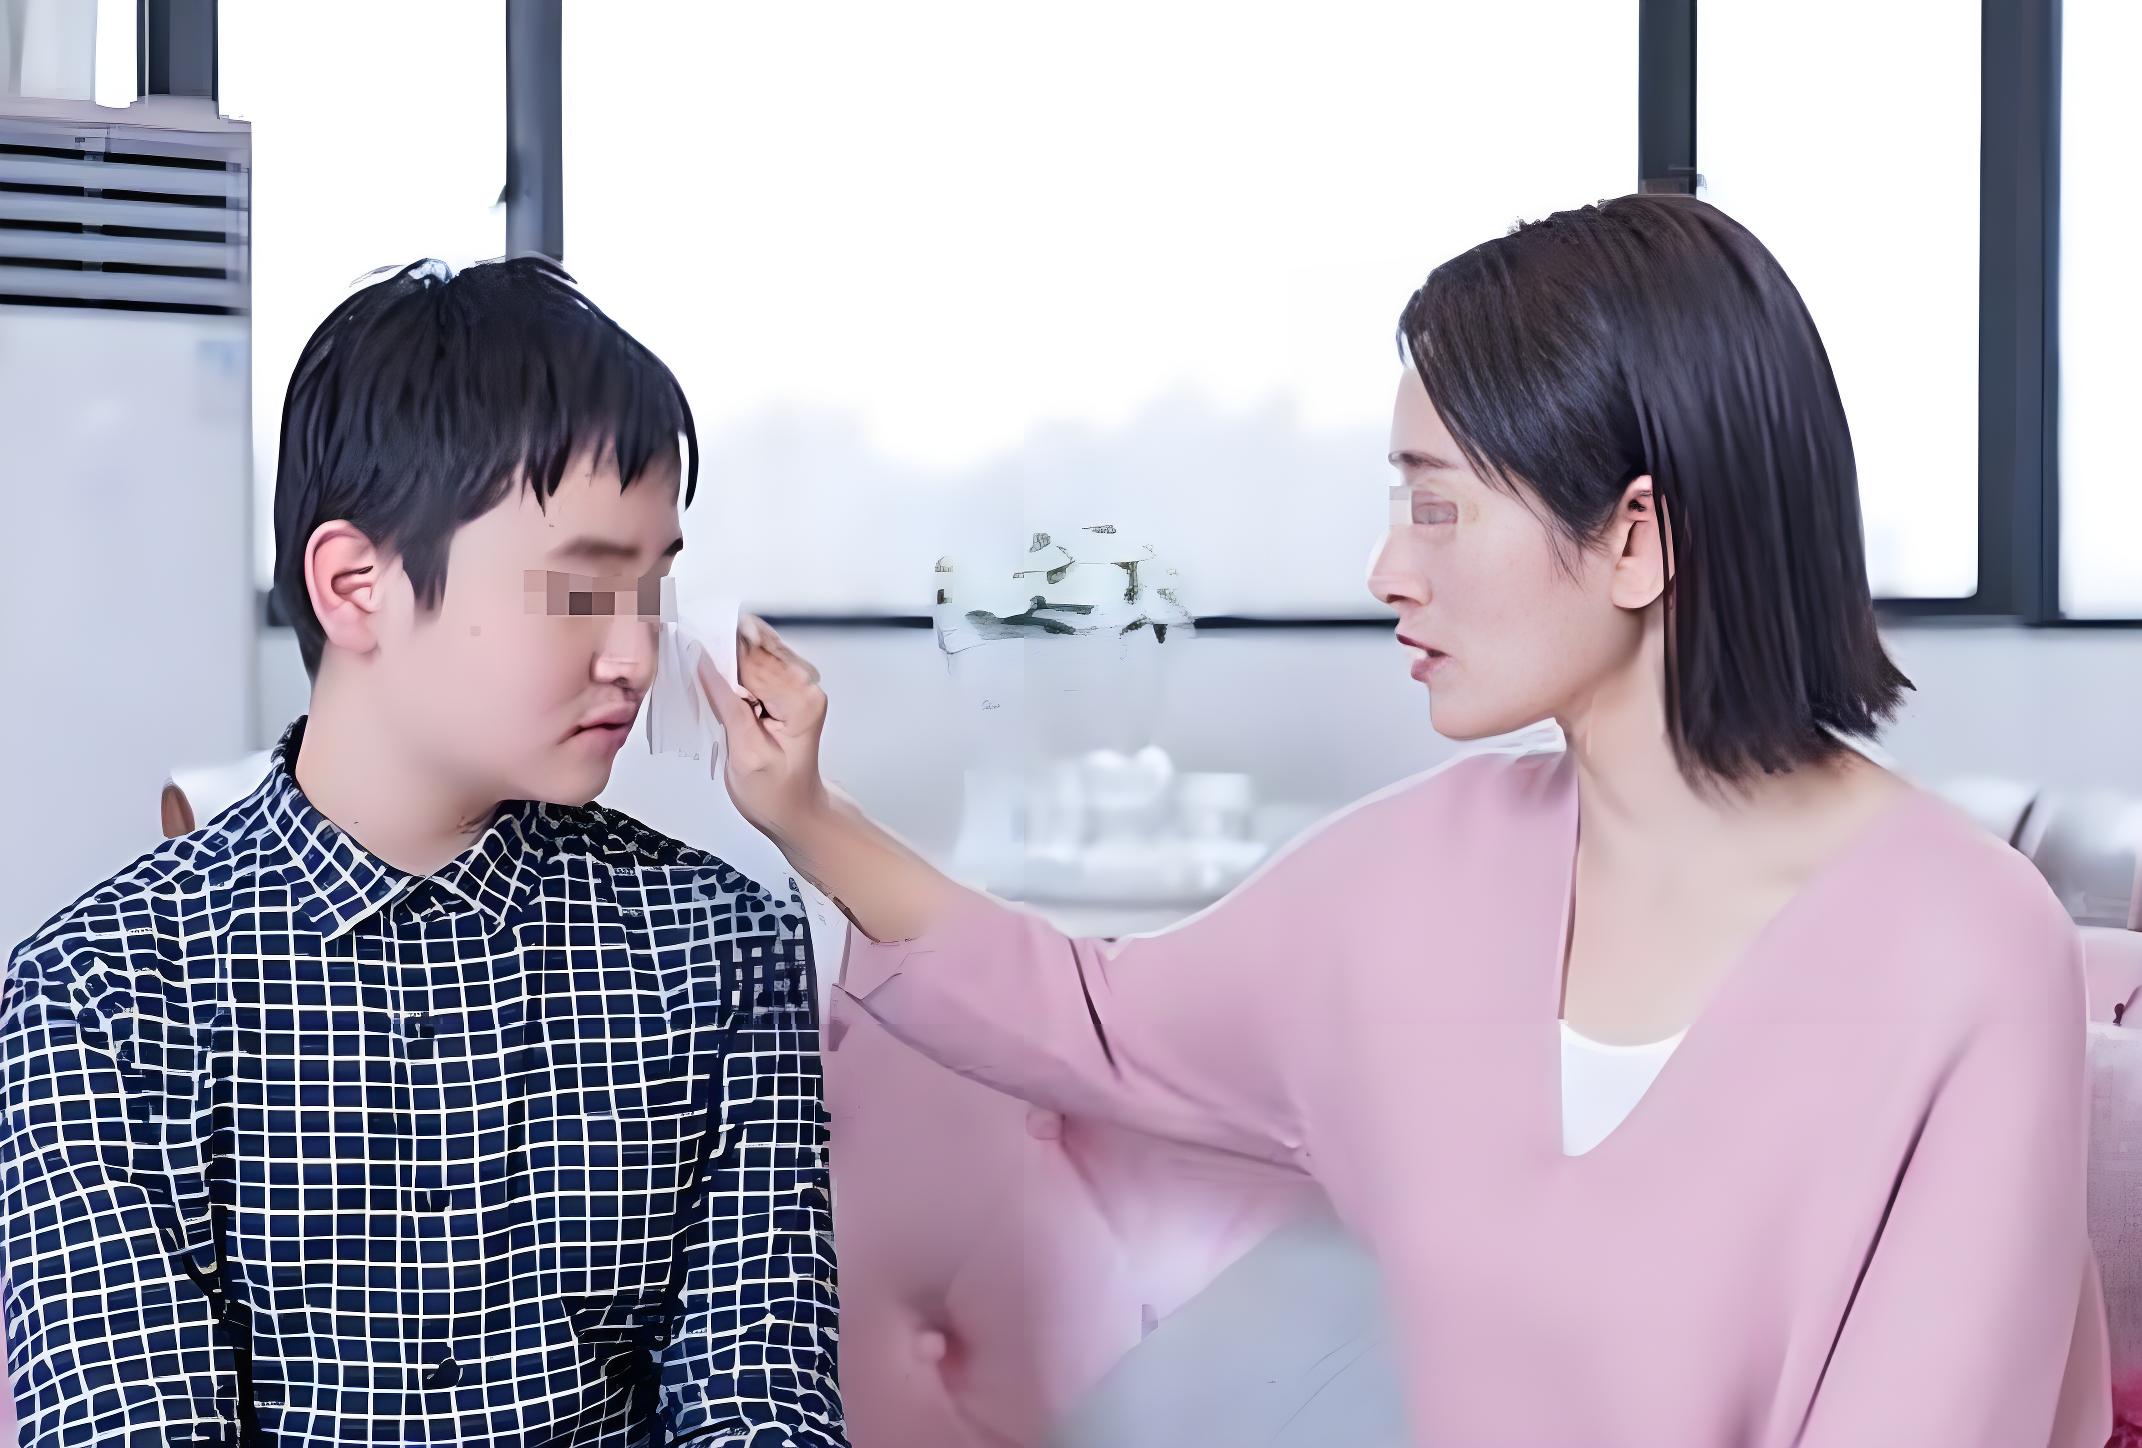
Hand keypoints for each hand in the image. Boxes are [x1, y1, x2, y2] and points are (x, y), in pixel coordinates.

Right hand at [698, 615, 832, 841]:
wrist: (794, 808)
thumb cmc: (775, 792)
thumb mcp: (745, 755)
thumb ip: (727, 705)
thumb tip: (705, 663)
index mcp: (801, 703)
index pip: (756, 660)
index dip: (720, 646)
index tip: (689, 635)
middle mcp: (806, 686)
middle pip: (757, 647)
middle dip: (722, 643)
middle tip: (686, 642)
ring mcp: (799, 683)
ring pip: (756, 649)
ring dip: (725, 650)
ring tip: (695, 654)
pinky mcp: (787, 686)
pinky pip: (757, 661)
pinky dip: (733, 661)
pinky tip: (714, 667)